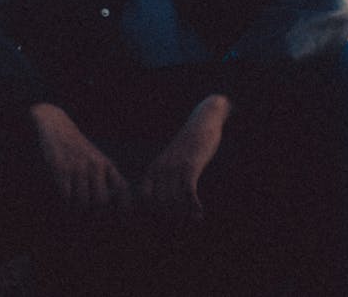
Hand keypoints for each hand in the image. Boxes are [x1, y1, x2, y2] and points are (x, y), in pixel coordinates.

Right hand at [29, 103, 131, 214]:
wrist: (56, 126)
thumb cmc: (76, 148)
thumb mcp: (95, 158)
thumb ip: (106, 178)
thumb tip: (117, 207)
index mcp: (105, 164)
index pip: (122, 189)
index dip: (124, 207)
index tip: (121, 218)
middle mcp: (94, 165)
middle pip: (101, 201)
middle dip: (94, 212)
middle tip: (87, 214)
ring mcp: (77, 167)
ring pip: (82, 203)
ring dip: (76, 209)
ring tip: (72, 207)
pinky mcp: (60, 169)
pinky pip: (66, 198)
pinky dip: (64, 203)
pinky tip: (63, 199)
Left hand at [138, 94, 232, 224]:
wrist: (202, 122)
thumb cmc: (188, 146)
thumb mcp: (172, 161)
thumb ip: (166, 179)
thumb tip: (166, 207)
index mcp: (154, 168)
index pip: (145, 198)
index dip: (153, 212)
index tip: (166, 220)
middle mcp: (161, 168)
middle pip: (159, 204)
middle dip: (170, 218)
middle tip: (182, 225)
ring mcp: (175, 166)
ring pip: (174, 201)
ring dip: (184, 215)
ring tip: (193, 219)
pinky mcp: (191, 165)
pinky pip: (189, 193)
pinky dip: (194, 207)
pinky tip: (200, 213)